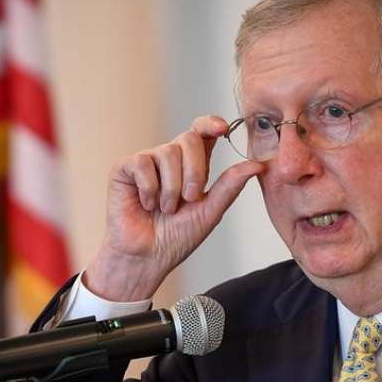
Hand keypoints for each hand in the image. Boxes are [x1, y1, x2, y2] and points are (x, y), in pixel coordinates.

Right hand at [83, 115, 263, 300]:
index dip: (211, 123)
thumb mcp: (210, 211)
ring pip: (166, 152)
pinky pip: (142, 163)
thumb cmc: (176, 238)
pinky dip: (149, 188)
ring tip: (166, 209)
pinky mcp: (124, 169)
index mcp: (193, 165)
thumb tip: (258, 164)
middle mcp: (170, 158)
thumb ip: (230, 186)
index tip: (222, 128)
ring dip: (171, 188)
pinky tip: (146, 205)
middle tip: (189, 199)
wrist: (146, 258)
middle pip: (188, 139)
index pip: (203, 131)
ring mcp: (147, 161)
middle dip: (194, 171)